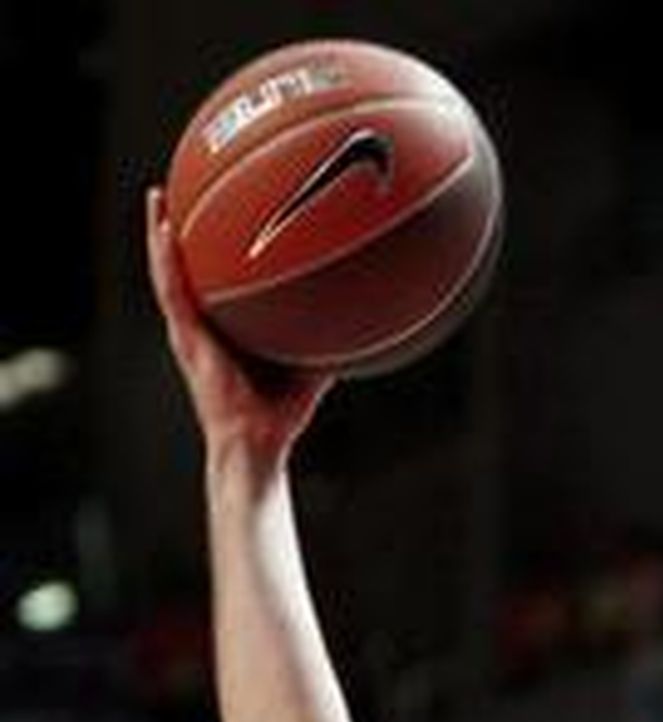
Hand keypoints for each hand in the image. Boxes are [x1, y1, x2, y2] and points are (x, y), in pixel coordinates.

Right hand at [146, 185, 331, 461]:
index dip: (211, 252)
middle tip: (180, 191)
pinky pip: (172, 292)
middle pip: (185, 269)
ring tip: (158, 195)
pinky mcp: (186, 341)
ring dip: (160, 234)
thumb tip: (359, 325)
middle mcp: (201, 328)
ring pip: (167, 273)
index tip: (216, 216)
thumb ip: (326, 347)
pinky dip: (166, 261)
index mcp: (224, 333)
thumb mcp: (310, 373)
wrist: (255, 445)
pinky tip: (164, 230)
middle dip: (180, 231)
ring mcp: (189, 333)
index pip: (215, 284)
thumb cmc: (278, 418)